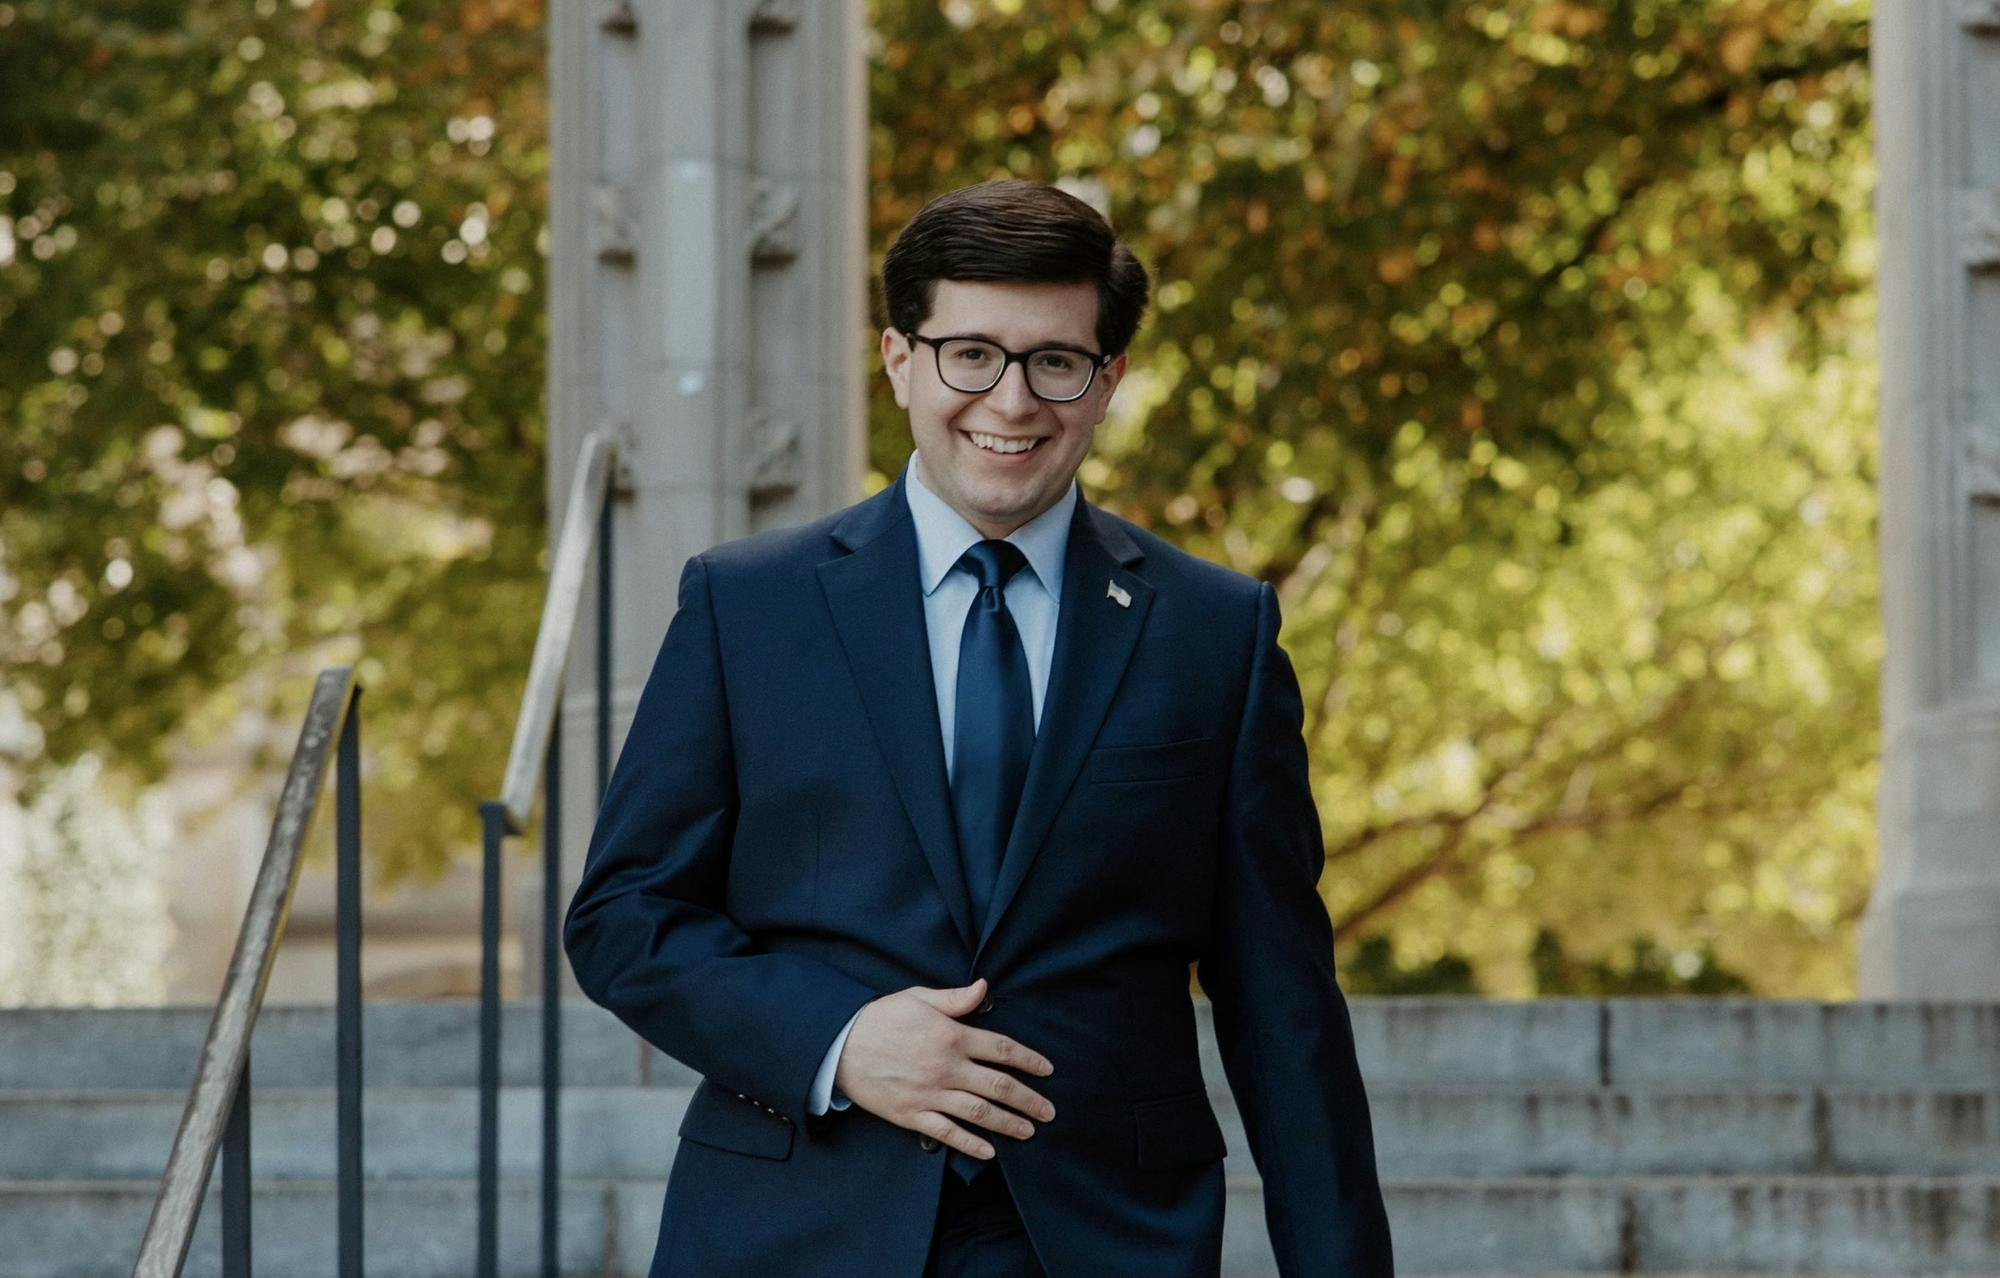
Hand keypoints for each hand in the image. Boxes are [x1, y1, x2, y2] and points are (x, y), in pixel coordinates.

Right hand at [832, 977, 1056, 1162]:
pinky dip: (970, 1144)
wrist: (840, 1045)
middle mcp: (947, 1067)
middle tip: (1048, 1111)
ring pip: (979, 1112)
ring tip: (1028, 1131)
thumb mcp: (919, 998)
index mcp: (952, 1036)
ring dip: (1008, 1123)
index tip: (1047, 1070)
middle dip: (1028, 1100)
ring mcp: (930, 1094)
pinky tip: (989, 1152)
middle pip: (998, 1085)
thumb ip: (955, 998)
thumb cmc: (881, 1018)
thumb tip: (984, 988)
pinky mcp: (912, 1114)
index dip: (1029, 1060)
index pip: (1002, 1049)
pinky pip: (947, 1133)